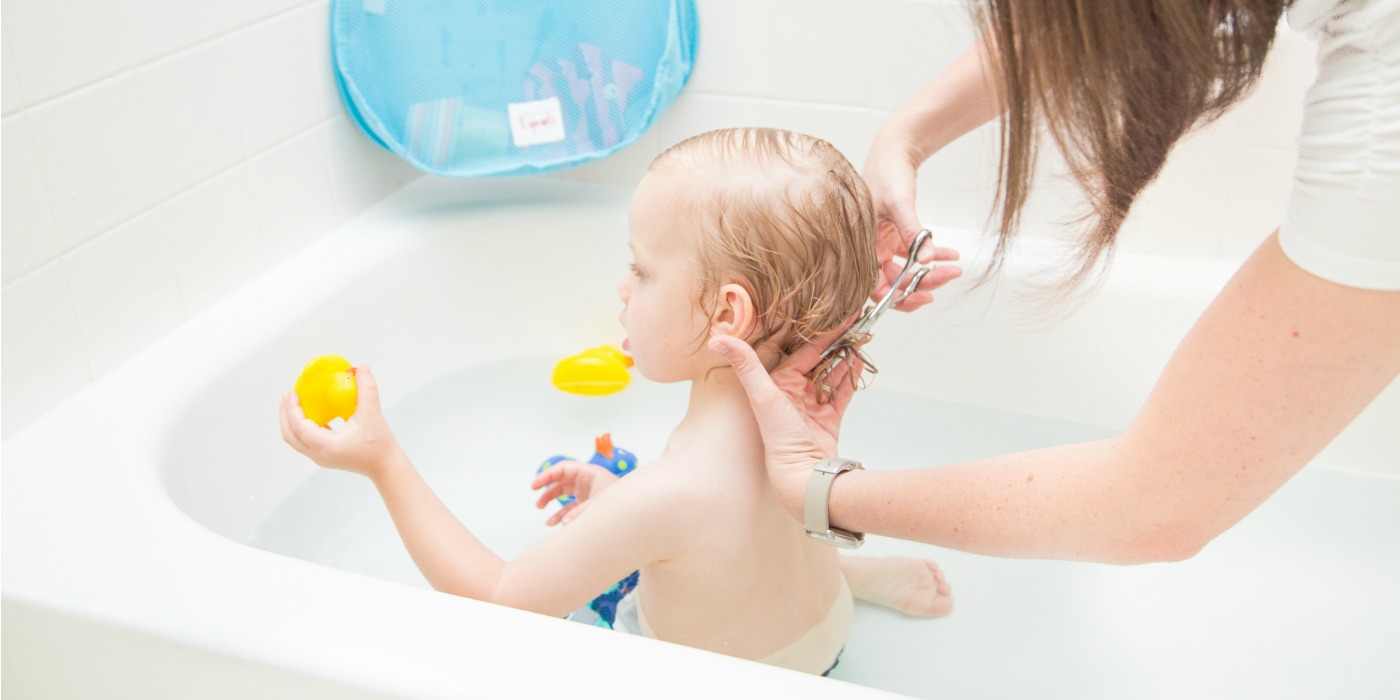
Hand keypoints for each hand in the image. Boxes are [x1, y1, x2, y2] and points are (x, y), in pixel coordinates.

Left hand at [279, 365, 403, 479]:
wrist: (386, 466)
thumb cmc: (380, 444)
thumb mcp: (372, 413)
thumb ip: (366, 388)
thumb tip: (362, 367)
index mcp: (326, 446)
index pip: (299, 427)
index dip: (292, 409)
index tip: (292, 392)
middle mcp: (319, 454)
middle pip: (290, 435)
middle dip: (285, 414)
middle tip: (289, 395)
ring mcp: (321, 457)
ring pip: (295, 439)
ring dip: (291, 421)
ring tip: (295, 403)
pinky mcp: (326, 456)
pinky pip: (305, 441)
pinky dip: (301, 427)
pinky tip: (311, 413)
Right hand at [531, 462, 620, 525]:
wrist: (637, 512)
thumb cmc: (622, 503)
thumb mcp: (599, 505)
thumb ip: (580, 513)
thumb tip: (563, 523)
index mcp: (590, 474)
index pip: (564, 469)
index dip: (548, 475)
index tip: (535, 484)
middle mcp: (588, 481)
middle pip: (562, 480)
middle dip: (548, 488)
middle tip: (535, 496)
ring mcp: (588, 492)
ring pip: (564, 494)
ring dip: (551, 501)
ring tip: (540, 509)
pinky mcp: (589, 503)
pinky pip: (570, 506)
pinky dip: (561, 513)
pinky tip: (553, 523)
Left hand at [708, 330, 857, 521]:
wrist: (803, 474)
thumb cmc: (779, 438)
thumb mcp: (762, 395)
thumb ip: (745, 364)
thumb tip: (716, 339)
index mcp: (777, 384)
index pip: (801, 351)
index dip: (818, 332)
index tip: (834, 314)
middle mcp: (793, 393)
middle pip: (817, 359)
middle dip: (835, 341)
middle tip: (854, 321)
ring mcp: (812, 405)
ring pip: (831, 373)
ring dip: (844, 356)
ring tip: (860, 337)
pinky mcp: (829, 419)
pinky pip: (841, 392)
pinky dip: (849, 377)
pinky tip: (858, 361)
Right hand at [863, 125, 962, 310]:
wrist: (893, 151)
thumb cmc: (887, 173)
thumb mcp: (899, 203)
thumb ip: (913, 232)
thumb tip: (927, 260)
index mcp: (863, 246)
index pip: (876, 287)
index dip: (899, 298)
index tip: (925, 296)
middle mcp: (871, 249)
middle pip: (896, 282)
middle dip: (923, 283)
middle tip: (949, 275)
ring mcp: (883, 244)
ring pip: (908, 270)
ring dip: (932, 272)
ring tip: (955, 267)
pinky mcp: (895, 235)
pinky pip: (915, 253)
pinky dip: (933, 255)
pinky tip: (951, 254)